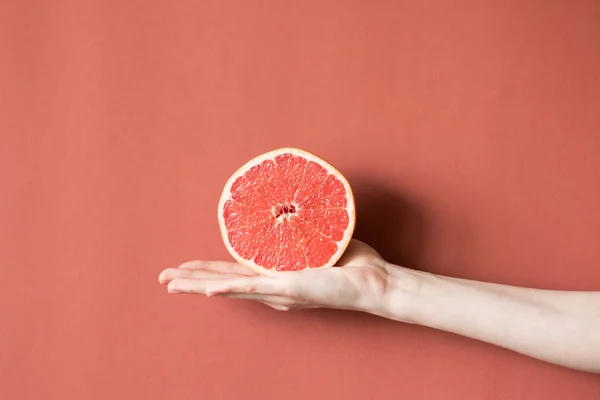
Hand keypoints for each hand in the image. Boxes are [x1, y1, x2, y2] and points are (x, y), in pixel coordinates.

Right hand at [158, 239, 401, 314]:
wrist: (371, 281)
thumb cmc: (349, 264)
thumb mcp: (317, 242)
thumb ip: (299, 230)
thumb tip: (288, 207)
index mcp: (274, 277)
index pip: (234, 273)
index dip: (209, 271)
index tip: (187, 268)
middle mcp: (271, 287)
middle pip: (223, 283)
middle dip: (192, 280)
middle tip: (164, 279)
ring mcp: (277, 290)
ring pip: (229, 288)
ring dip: (199, 285)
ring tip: (172, 284)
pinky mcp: (289, 289)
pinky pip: (254, 288)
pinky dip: (229, 288)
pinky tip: (208, 289)